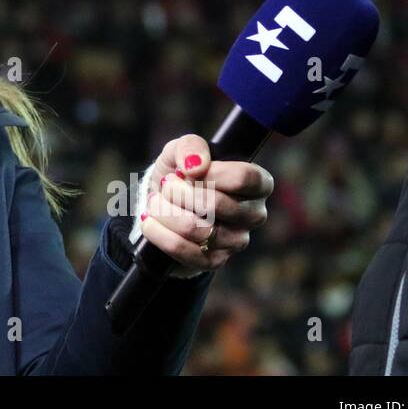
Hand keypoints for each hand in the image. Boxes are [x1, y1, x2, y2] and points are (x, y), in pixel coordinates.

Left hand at [138, 134, 272, 277]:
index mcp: (257, 184)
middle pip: (215, 204)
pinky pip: (183, 250)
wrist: (162, 204)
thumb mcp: (182, 150)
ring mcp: (236, 241)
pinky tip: (150, 221)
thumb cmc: (180, 173)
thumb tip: (195, 165)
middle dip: (179, 192)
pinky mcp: (214, 261)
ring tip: (155, 202)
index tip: (185, 170)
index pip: (243, 177)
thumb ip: (191, 147)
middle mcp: (254, 214)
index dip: (211, 173)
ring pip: (195, 228)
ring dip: (165, 211)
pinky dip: (159, 233)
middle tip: (166, 185)